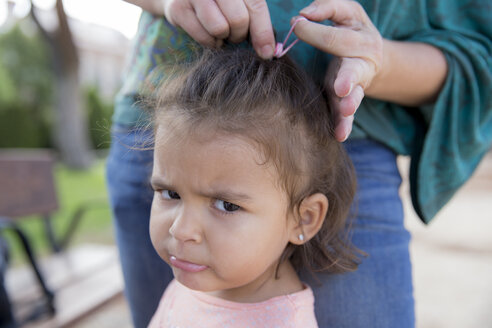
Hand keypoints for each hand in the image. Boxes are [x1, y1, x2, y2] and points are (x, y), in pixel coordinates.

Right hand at [163, 0, 275, 58]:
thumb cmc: (220, 0)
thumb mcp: (241, 2)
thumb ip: (257, 22)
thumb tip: (268, 52)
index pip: (256, 7)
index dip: (263, 33)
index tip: (267, 53)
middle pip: (238, 20)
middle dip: (239, 34)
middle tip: (234, 32)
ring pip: (220, 28)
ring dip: (223, 38)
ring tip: (221, 30)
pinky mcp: (178, 9)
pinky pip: (203, 37)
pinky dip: (210, 41)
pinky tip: (208, 31)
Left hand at [293, 0, 382, 140]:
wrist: (373, 56)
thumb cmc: (352, 30)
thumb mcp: (346, 12)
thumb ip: (327, 7)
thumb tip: (302, 14)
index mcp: (360, 39)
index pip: (336, 36)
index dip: (316, 30)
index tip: (295, 24)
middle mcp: (362, 63)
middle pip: (353, 70)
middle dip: (347, 78)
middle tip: (341, 88)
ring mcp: (356, 85)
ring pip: (354, 96)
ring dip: (349, 104)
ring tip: (346, 110)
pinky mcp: (348, 101)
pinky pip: (347, 115)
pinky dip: (344, 125)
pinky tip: (339, 135)